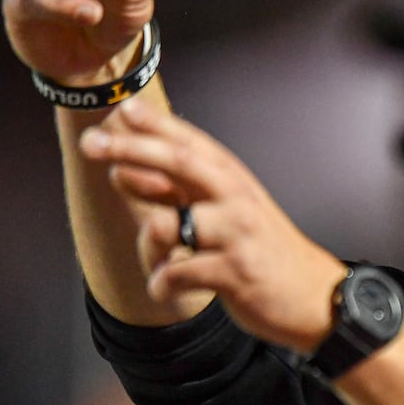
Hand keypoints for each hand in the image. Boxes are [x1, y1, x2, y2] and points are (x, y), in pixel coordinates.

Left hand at [78, 98, 345, 352]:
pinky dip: (162, 283)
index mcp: (233, 180)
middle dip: (131, 148)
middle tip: (89, 143)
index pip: (190, 142)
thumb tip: (122, 170)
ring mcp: (236, 234)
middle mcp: (236, 198)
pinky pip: (177, 273)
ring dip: (147, 248)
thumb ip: (177, 192)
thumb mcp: (225, 213)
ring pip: (166, 225)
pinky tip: (167, 288)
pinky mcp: (235, 272)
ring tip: (161, 265)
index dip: (154, 123)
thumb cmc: (261, 251)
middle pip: (178, 162)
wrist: (314, 296)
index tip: (120, 108)